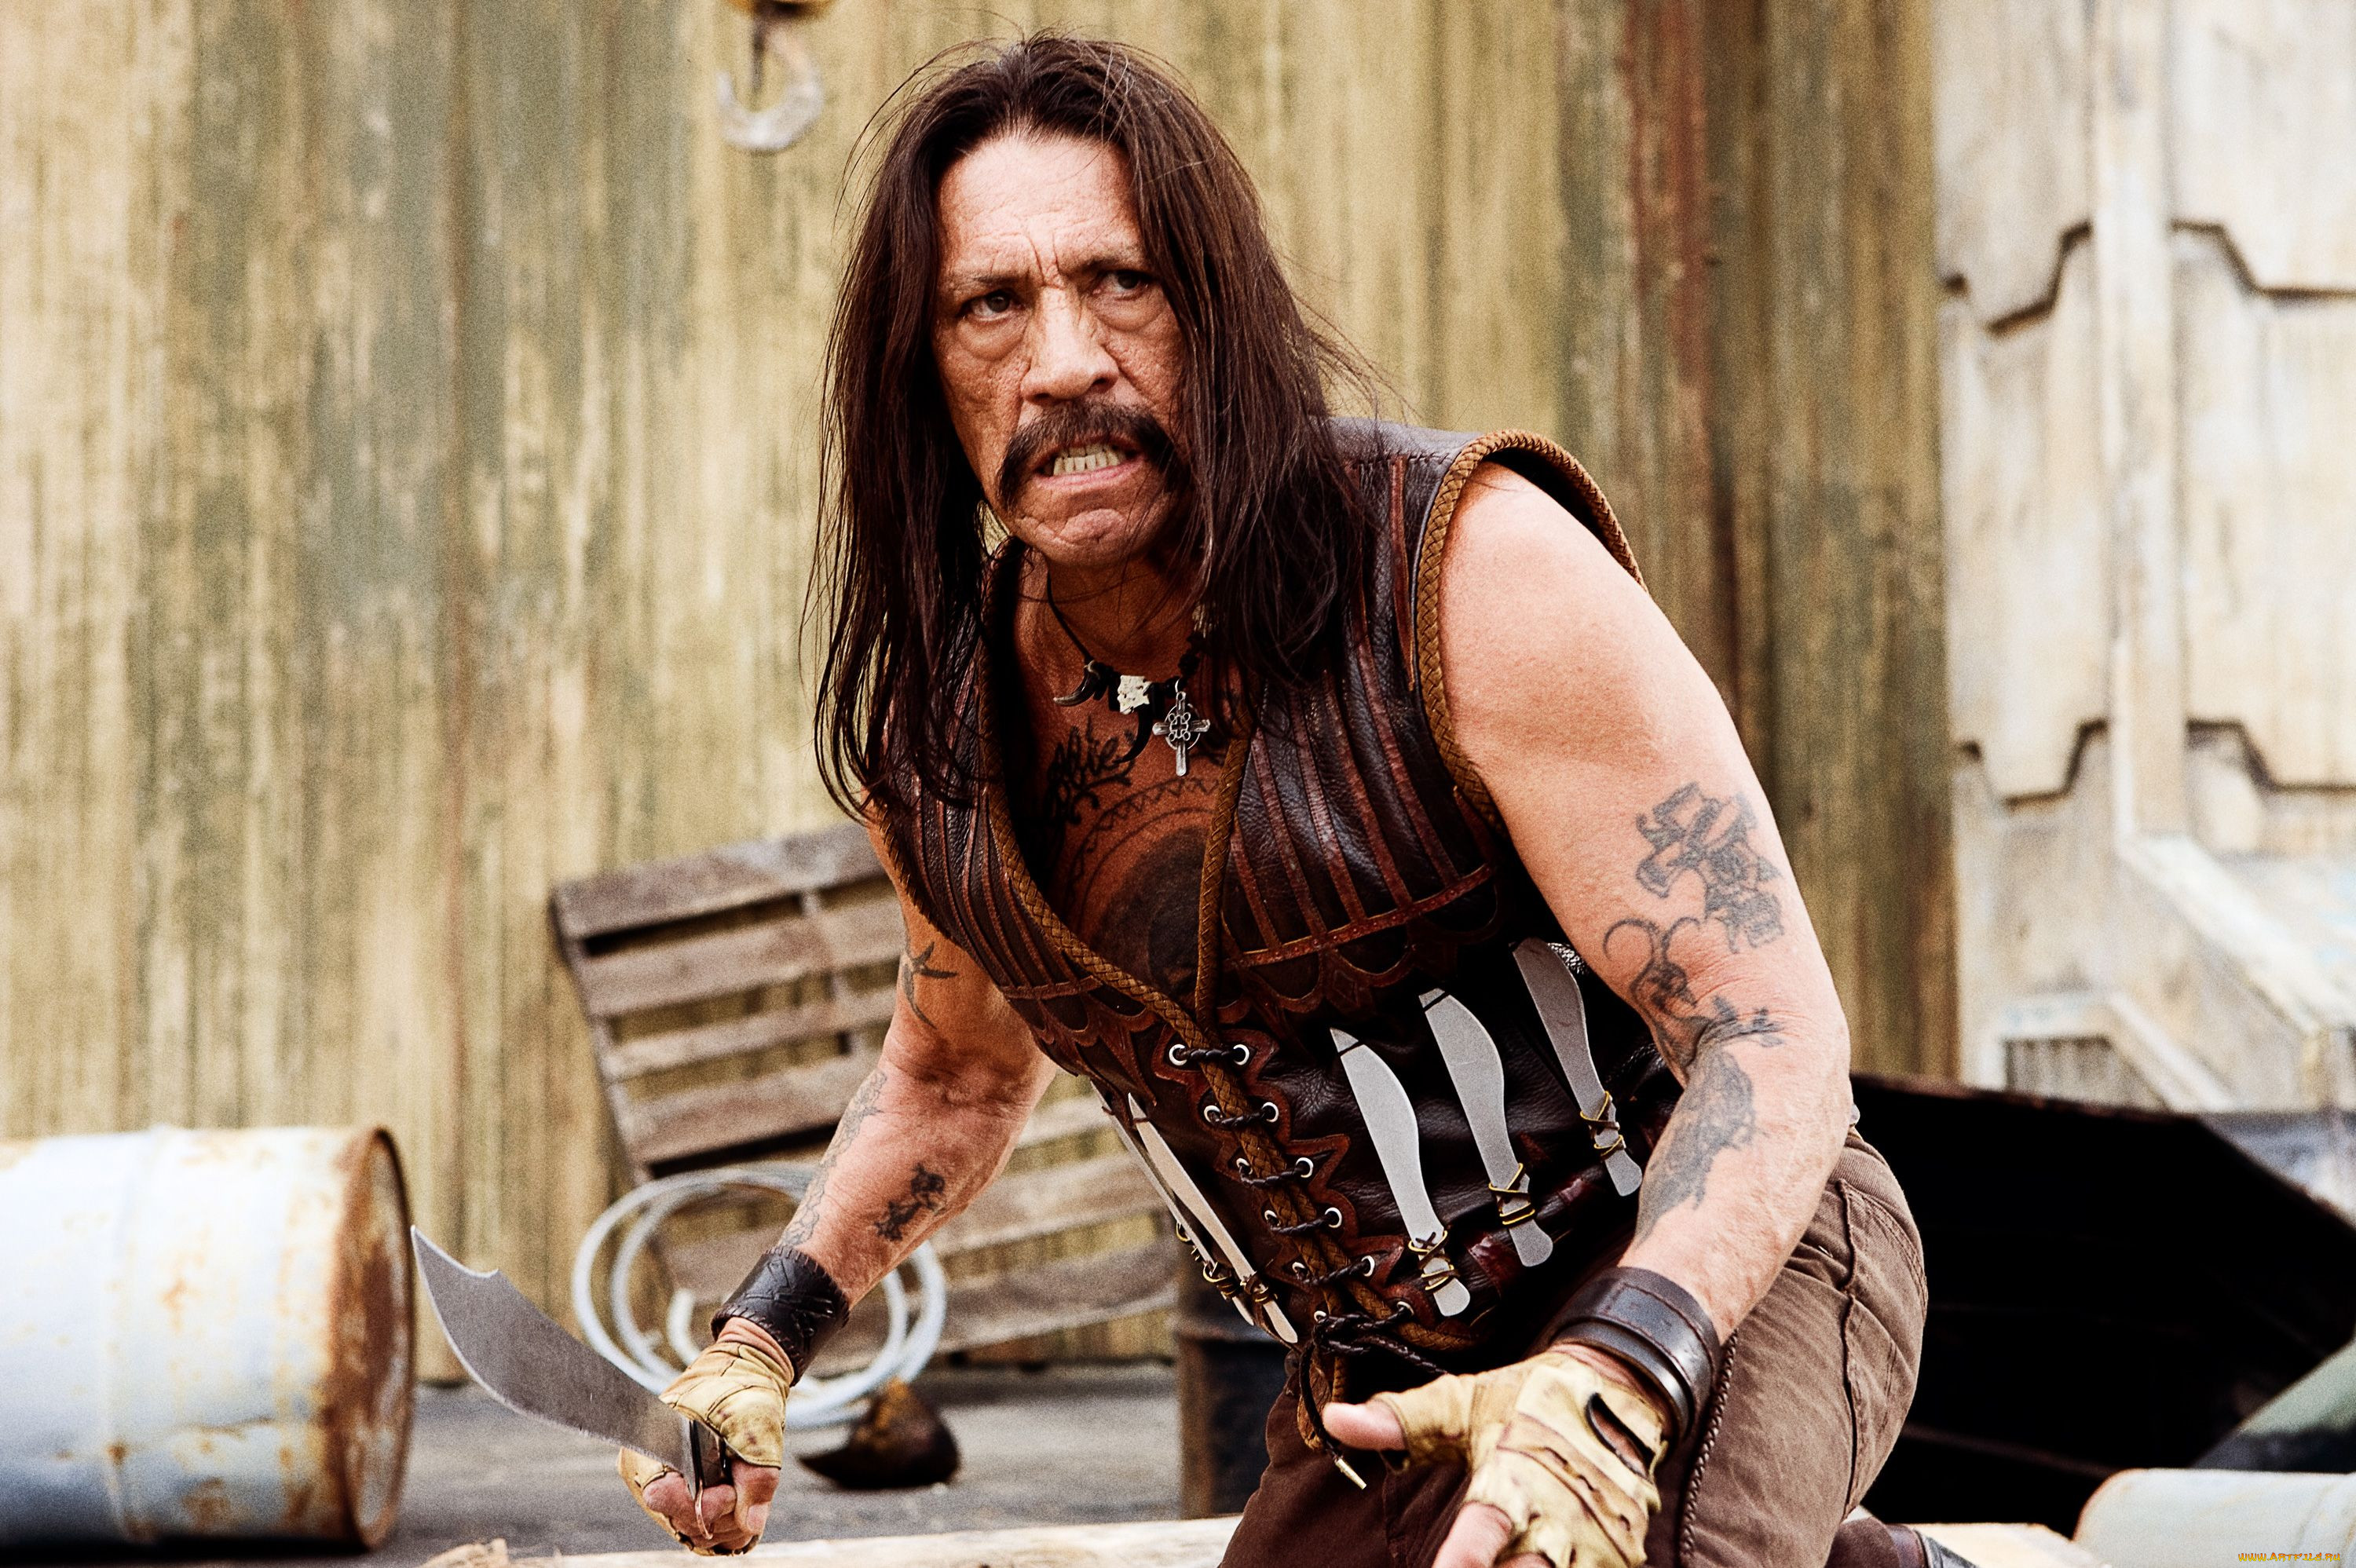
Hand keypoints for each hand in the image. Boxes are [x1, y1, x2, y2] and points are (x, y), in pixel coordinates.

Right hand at [618, 1323, 793, 1553]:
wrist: (740, 1376)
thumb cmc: (741, 1391)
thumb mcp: (757, 1425)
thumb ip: (756, 1475)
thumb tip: (751, 1523)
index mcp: (652, 1444)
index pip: (661, 1495)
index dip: (697, 1502)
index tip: (727, 1489)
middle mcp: (647, 1474)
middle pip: (681, 1521)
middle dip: (720, 1512)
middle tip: (740, 1482)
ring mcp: (662, 1493)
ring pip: (694, 1533)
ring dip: (728, 1520)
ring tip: (743, 1486)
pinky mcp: (679, 1504)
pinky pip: (702, 1533)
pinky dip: (727, 1524)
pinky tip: (740, 1500)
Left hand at [1323, 1343, 1666, 1567]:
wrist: (1619, 1388)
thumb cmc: (1526, 1399)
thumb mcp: (1461, 1402)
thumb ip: (1397, 1419)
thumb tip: (1335, 1420)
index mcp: (1514, 1477)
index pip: (1486, 1527)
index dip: (1466, 1557)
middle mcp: (1557, 1516)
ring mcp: (1596, 1541)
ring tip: (1501, 1567)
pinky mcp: (1620, 1556)